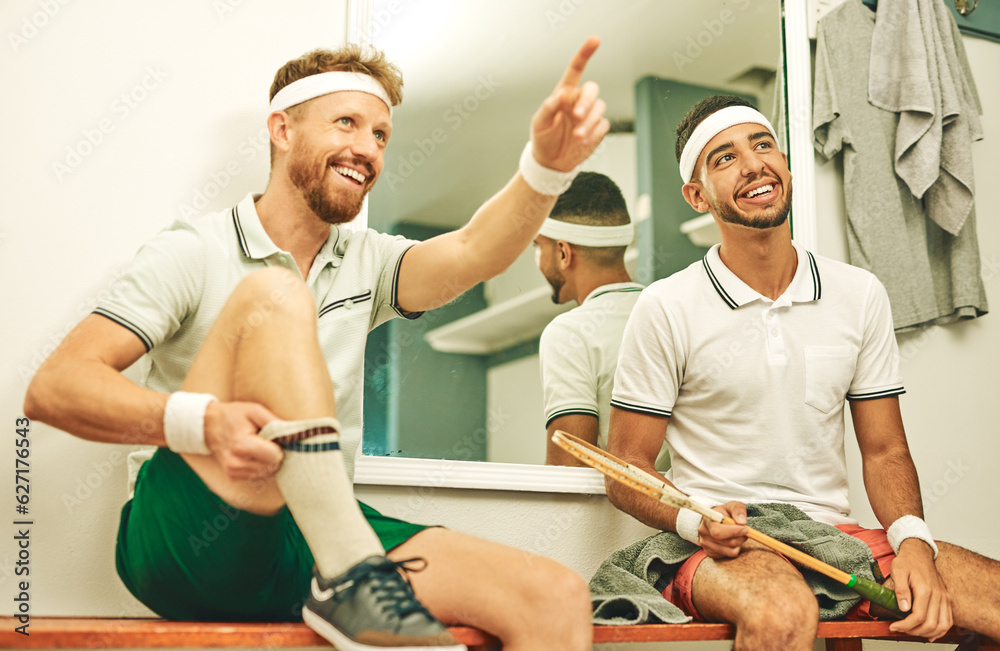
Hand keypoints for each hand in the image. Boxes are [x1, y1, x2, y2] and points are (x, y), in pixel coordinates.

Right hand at [203, 401, 282, 480]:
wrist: (207, 425)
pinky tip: (251, 454)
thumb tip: (294, 433)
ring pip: (266, 473)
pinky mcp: (233, 476)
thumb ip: (274, 421)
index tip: (273, 437)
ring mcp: (233, 471)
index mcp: (242, 445)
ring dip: (267, 461)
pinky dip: (259, 465)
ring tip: (257, 446)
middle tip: (265, 440)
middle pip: (273, 466)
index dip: (279, 446)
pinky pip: (257, 475)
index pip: (275, 457)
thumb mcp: (254, 410)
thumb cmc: (233, 415)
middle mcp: (236, 462)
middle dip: (274, 454)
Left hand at [530, 36, 609, 171]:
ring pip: (600, 108)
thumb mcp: (539, 123)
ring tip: (577, 136)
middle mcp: (579, 101)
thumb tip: (561, 95)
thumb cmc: (543, 138)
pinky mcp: (597, 129)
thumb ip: (548, 108)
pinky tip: (582, 142)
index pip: (576, 70)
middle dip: (587, 101)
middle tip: (577, 115)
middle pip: (592, 90)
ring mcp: (589, 115)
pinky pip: (603, 125)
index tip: (595, 40)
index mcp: (564, 94)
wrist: (551, 162)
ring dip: (589, 121)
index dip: (585, 54)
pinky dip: (594, 133)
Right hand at [698, 501, 748, 558]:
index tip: (745, 529)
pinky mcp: (710, 553)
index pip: (718, 531)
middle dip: (740, 538)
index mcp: (708, 520)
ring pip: (729, 551)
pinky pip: (727, 556)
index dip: (734, 532)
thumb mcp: (732, 505)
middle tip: (745, 532)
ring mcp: (705, 544)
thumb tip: (742, 522)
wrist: (714, 520)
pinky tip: (732, 541)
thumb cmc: (724, 513)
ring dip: (739, 544)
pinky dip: (734, 550)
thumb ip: (738, 510)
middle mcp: (704, 532)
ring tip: (739, 536)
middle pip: (726, 542)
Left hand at [888, 539, 952, 640]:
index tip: (893, 626)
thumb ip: (901, 590)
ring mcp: (945, 598)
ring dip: (927, 633)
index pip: (918, 616)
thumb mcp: (898, 572)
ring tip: (912, 632)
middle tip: (900, 629)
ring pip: (942, 626)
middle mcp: (938, 596)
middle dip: (914, 631)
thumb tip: (903, 608)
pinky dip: (940, 631)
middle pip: (930, 624)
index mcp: (925, 589)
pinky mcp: (947, 600)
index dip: (905, 625)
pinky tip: (929, 634)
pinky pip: (948, 621)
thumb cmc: (907, 562)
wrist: (919, 553)